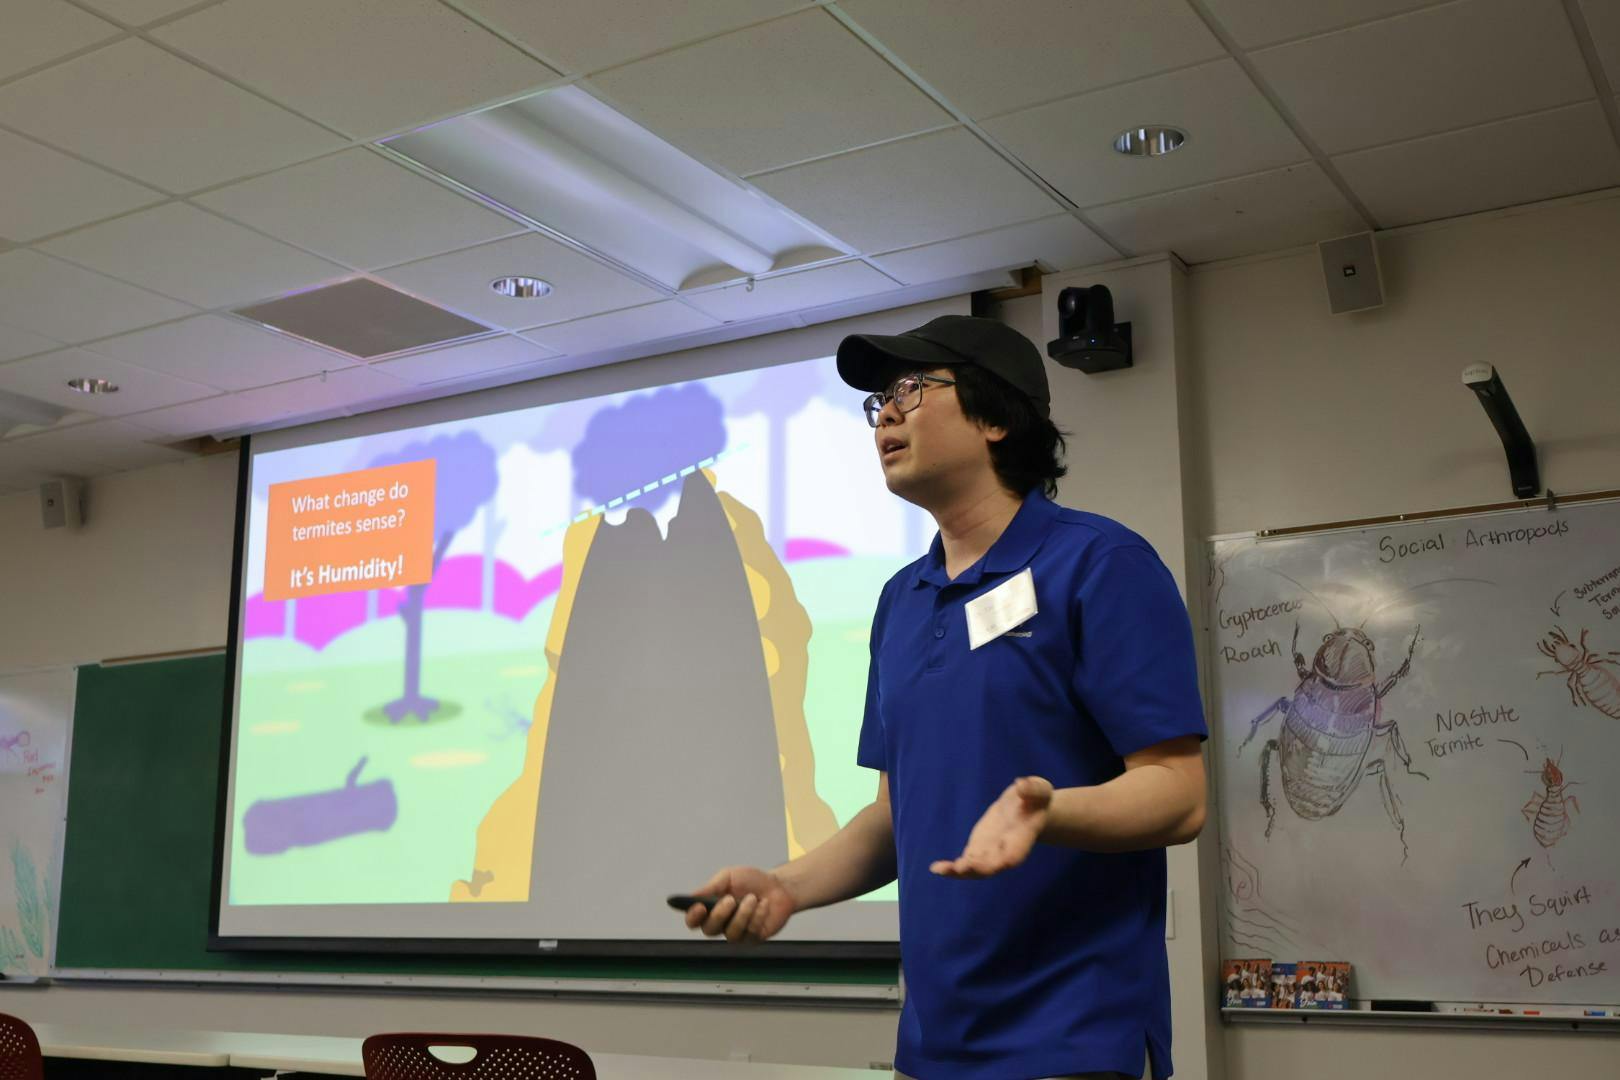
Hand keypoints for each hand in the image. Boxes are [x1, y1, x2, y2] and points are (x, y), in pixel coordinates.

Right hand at [683, 866, 795, 944]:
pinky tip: (764, 905)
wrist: (778, 887)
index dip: (692, 917)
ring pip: (732, 933)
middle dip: (720, 914)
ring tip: (753, 898)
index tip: (699, 907)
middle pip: (709, 930)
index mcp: (710, 909)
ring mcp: (737, 934)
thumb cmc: (751, 881)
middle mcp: (721, 925)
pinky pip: (751, 933)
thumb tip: (693, 896)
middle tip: (730, 899)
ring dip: (743, 913)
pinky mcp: (753, 939)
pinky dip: (758, 915)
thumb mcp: (729, 876)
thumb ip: (711, 887)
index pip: (693, 920)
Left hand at [931, 776, 1052, 878]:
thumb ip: (1032, 789)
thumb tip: (1021, 785)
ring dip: (958, 872)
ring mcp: (990, 852)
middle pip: (991, 866)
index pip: (1013, 854)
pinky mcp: (977, 849)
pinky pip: (965, 862)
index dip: (1003, 860)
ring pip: (974, 869)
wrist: (1028, 810)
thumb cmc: (1036, 799)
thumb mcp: (1039, 789)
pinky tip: (935, 868)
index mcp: (1021, 839)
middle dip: (977, 868)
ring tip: (939, 869)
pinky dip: (952, 868)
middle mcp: (1004, 851)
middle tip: (960, 867)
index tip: (994, 862)